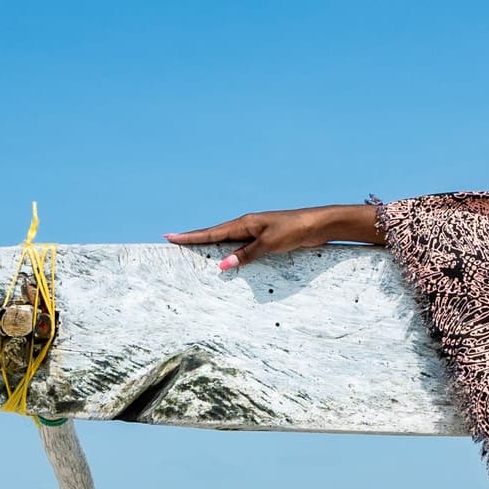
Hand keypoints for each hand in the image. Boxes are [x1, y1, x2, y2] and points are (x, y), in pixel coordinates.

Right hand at [165, 204, 380, 269]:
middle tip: (173, 240)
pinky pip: (239, 246)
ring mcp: (254, 231)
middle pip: (214, 234)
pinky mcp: (264, 238)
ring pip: (226, 239)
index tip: (171, 237)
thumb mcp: (269, 244)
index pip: (211, 233)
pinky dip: (228, 251)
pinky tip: (226, 257)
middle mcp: (246, 225)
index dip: (190, 237)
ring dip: (209, 244)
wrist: (317, 224)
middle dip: (194, 238)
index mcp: (244, 223)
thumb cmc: (294, 231)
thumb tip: (223, 265)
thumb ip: (246, 255)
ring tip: (191, 247)